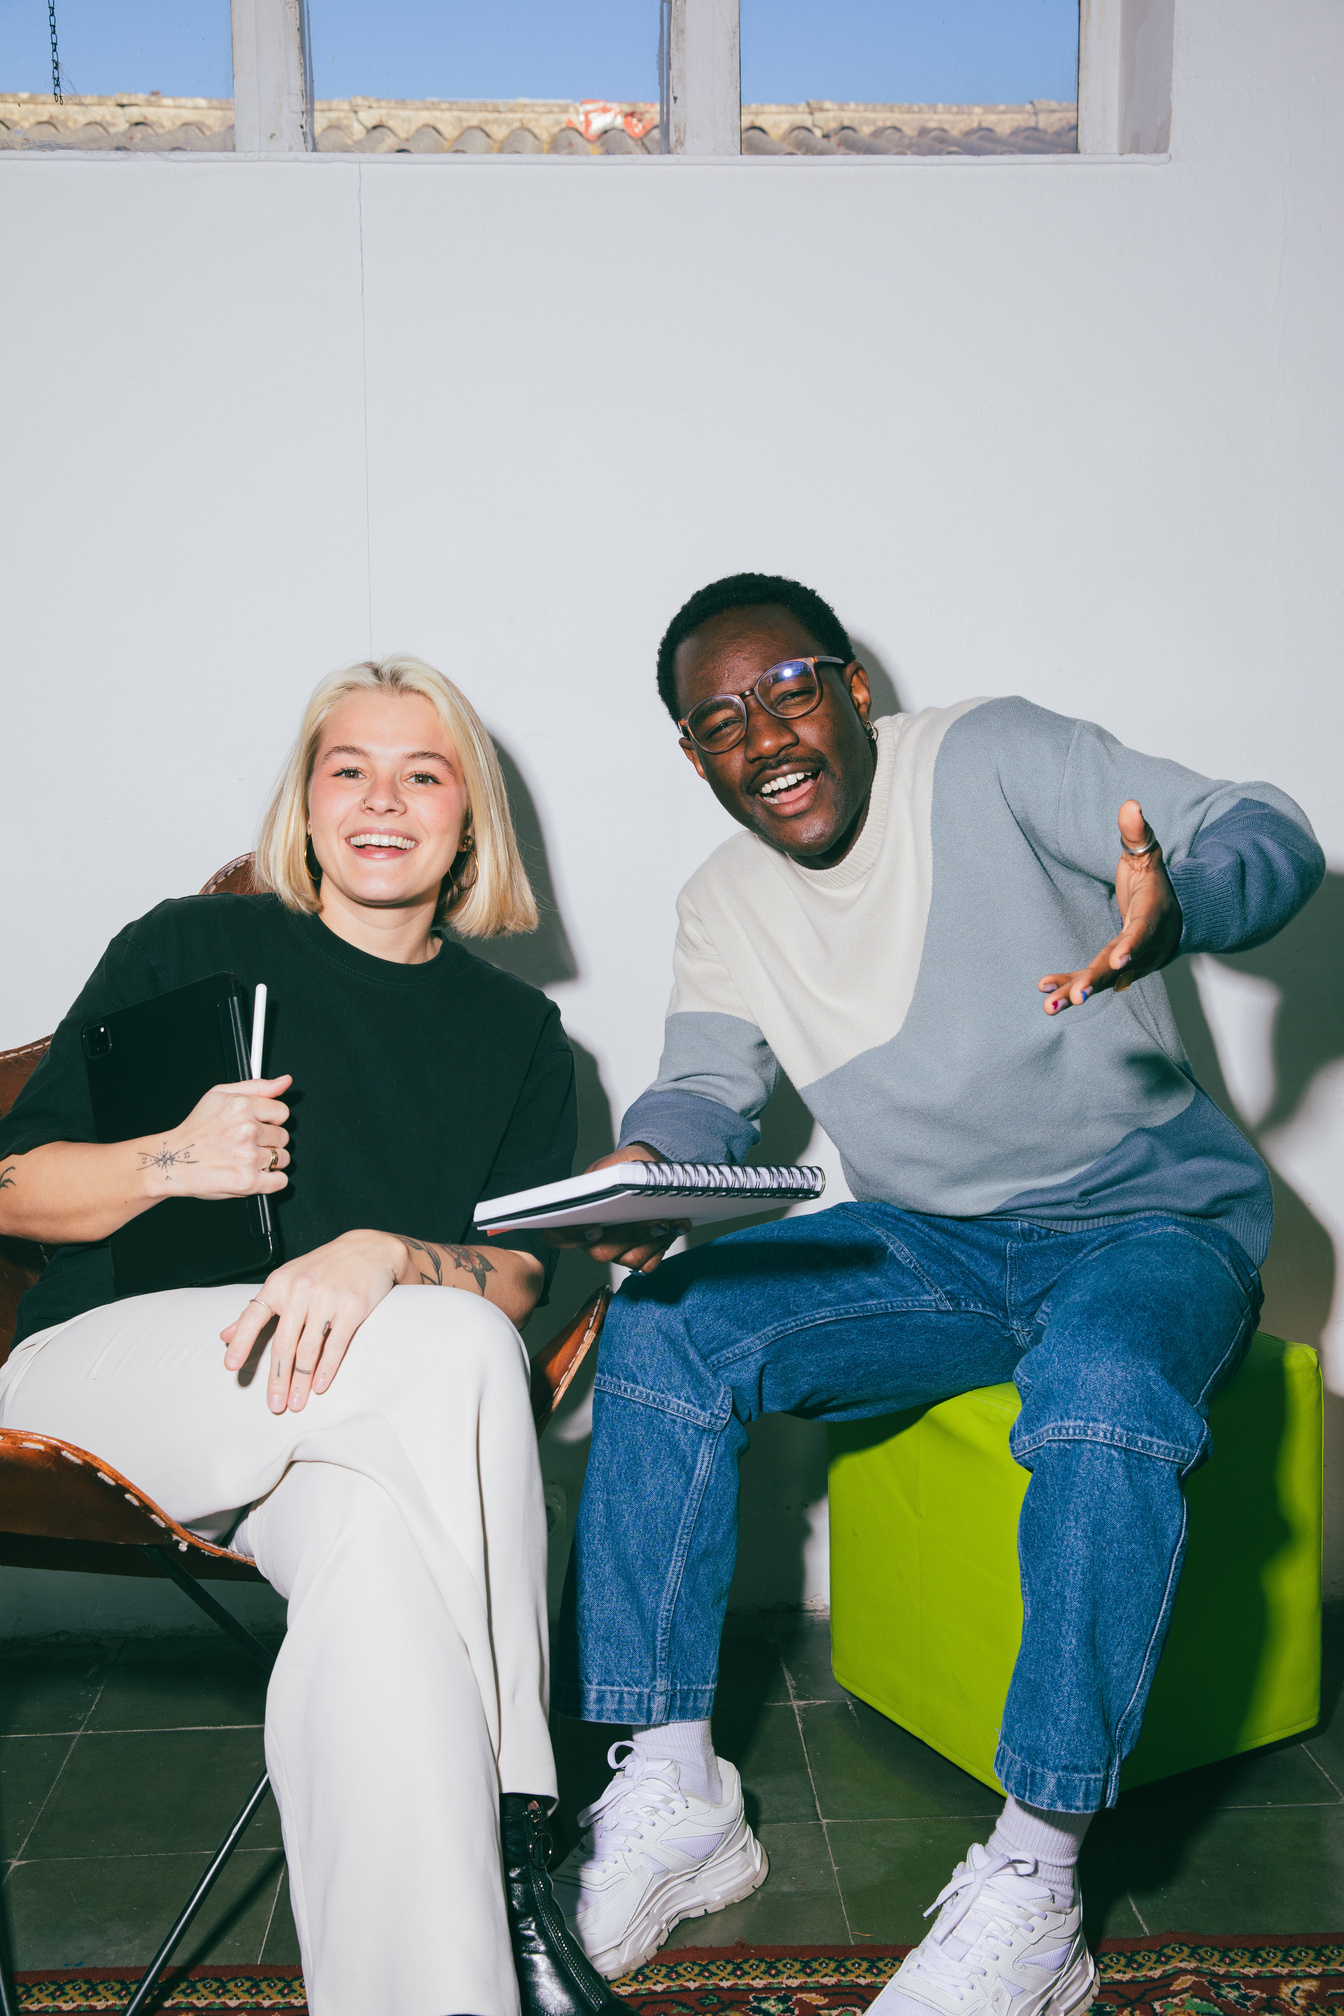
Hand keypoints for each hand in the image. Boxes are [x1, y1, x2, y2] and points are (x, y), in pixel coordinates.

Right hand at [138, 1075, 291, 1199]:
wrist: (172, 1160)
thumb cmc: (196, 1129)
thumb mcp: (220, 1095)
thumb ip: (258, 1086)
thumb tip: (284, 1081)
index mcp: (241, 1106)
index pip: (282, 1112)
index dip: (270, 1120)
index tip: (258, 1125)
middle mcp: (246, 1130)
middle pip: (283, 1136)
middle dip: (269, 1141)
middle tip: (247, 1144)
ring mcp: (247, 1157)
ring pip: (282, 1158)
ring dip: (270, 1161)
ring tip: (247, 1159)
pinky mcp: (247, 1181)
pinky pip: (280, 1181)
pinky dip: (272, 1181)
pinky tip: (255, 1173)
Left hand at [221, 1228, 403, 1411]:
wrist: (367, 1249)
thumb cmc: (322, 1267)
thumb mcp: (286, 1280)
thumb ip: (258, 1309)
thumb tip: (225, 1336)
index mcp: (280, 1283)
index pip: (254, 1316)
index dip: (241, 1342)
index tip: (231, 1367)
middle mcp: (301, 1290)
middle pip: (283, 1343)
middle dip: (277, 1378)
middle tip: (275, 1404)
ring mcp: (328, 1299)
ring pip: (309, 1348)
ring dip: (301, 1380)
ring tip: (296, 1402)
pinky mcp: (353, 1307)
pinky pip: (336, 1344)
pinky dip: (326, 1369)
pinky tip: (319, 1385)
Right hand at [544, 1143, 687, 1274]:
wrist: (652, 1170)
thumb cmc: (628, 1166)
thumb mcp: (615, 1161)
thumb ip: (607, 1173)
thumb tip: (610, 1183)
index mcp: (579, 1215)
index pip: (557, 1235)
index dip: (571, 1237)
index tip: (595, 1229)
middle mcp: (594, 1238)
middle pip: (601, 1252)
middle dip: (632, 1236)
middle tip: (656, 1221)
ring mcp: (616, 1250)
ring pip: (629, 1259)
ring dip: (654, 1240)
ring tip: (671, 1220)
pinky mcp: (639, 1256)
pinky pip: (647, 1264)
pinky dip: (663, 1246)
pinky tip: (675, 1227)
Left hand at [1039, 801, 1183, 1013]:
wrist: (1174, 912)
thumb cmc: (1155, 880)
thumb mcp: (1148, 853)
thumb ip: (1137, 833)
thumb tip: (1130, 805)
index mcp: (1154, 914)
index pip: (1144, 931)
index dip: (1133, 945)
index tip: (1119, 959)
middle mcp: (1144, 944)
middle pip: (1121, 963)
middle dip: (1097, 980)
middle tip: (1076, 997)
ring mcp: (1131, 960)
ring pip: (1105, 978)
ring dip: (1077, 991)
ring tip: (1050, 1007)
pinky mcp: (1116, 967)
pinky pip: (1094, 978)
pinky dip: (1070, 985)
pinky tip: (1046, 994)